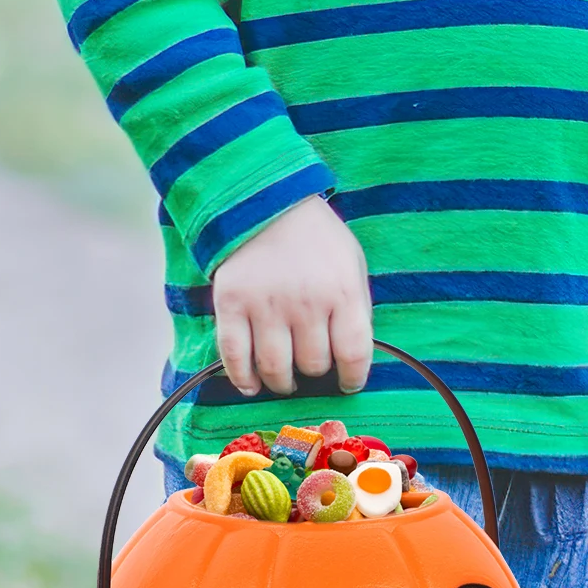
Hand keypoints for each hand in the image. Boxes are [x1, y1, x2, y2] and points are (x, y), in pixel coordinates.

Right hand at [212, 196, 372, 396]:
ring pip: (276, 367)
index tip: (347, 384)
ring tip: (284, 382)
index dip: (353, 378)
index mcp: (343, 292)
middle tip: (310, 369)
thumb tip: (352, 356)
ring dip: (282, 383)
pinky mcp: (232, 303)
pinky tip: (251, 385)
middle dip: (315, 373)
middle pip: (313, 364)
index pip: (353, 354)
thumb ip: (355, 308)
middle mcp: (306, 302)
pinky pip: (235, 355)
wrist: (266, 201)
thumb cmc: (317, 239)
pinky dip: (242, 378)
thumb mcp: (352, 265)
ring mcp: (266, 304)